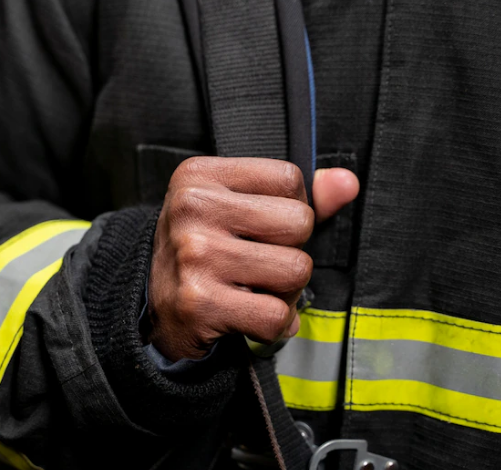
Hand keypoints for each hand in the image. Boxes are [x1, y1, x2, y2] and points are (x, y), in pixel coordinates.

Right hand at [147, 157, 358, 360]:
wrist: (153, 307)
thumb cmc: (204, 249)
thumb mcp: (237, 207)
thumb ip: (299, 196)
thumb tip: (347, 183)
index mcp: (200, 175)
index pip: (290, 179)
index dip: (291, 208)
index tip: (260, 227)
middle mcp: (192, 208)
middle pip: (299, 224)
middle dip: (291, 250)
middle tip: (257, 262)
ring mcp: (195, 255)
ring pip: (296, 271)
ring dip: (286, 291)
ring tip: (254, 289)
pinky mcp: (199, 302)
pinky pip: (278, 315)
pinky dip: (275, 325)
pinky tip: (249, 316)